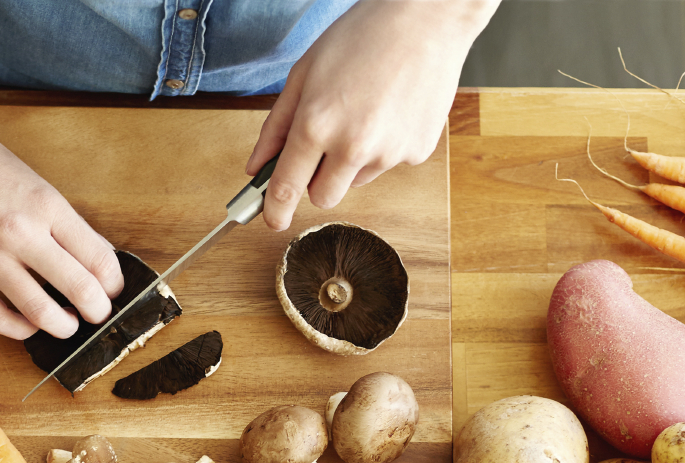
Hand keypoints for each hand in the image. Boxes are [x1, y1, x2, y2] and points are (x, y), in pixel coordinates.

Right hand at [0, 104, 124, 339]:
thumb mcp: (32, 180)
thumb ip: (61, 221)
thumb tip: (91, 257)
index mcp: (46, 204)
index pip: (99, 258)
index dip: (114, 283)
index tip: (113, 288)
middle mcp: (20, 233)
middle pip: (80, 290)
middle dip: (97, 310)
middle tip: (98, 313)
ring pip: (41, 313)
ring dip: (63, 327)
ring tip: (67, 324)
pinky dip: (20, 329)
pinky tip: (28, 324)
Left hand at [247, 0, 497, 230]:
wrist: (427, 18)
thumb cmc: (363, 36)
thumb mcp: (305, 73)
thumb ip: (276, 125)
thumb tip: (258, 166)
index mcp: (317, 124)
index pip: (287, 187)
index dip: (275, 210)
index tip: (272, 220)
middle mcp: (353, 146)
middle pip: (323, 196)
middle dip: (317, 180)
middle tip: (323, 145)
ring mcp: (389, 152)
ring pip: (356, 180)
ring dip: (352, 160)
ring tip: (364, 111)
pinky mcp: (417, 152)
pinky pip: (388, 164)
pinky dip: (384, 147)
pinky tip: (390, 110)